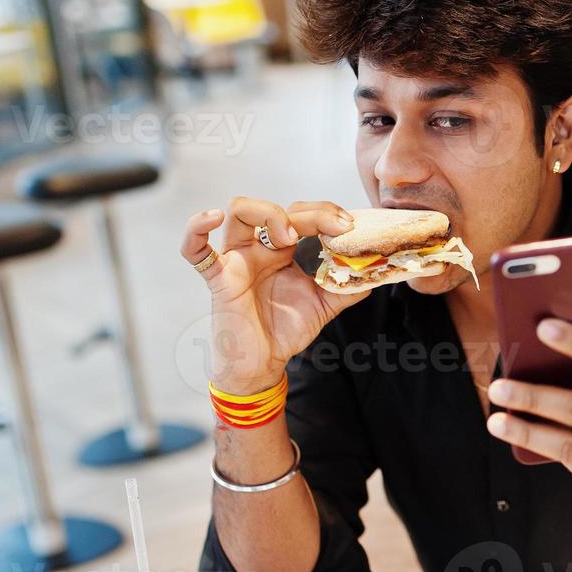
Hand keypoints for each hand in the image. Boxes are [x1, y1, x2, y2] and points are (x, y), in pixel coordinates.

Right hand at [180, 196, 368, 394]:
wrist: (262, 363)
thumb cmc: (285, 329)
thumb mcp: (326, 305)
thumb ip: (349, 287)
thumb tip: (375, 272)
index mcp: (284, 250)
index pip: (302, 213)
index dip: (326, 213)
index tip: (349, 226)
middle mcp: (260, 248)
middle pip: (277, 207)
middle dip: (310, 213)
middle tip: (335, 228)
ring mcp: (237, 259)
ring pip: (239, 211)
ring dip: (268, 214)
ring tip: (289, 238)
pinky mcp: (219, 278)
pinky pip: (196, 250)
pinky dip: (195, 229)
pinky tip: (209, 216)